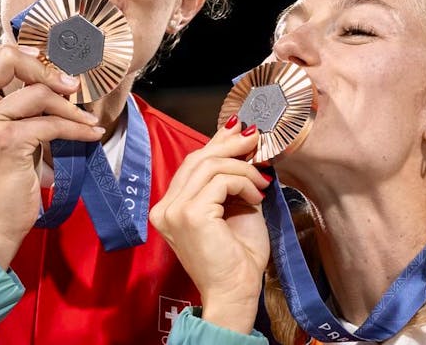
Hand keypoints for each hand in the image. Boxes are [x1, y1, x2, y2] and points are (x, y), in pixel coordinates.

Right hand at [0, 39, 103, 268]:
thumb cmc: (0, 178)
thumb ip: (8, 101)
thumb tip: (49, 72)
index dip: (9, 48)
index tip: (38, 59)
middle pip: (4, 56)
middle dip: (43, 66)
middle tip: (68, 85)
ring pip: (37, 90)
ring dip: (69, 104)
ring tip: (85, 117)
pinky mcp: (7, 140)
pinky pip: (52, 122)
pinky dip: (78, 127)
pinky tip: (91, 133)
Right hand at [150, 118, 271, 333]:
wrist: (235, 294)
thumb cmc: (236, 257)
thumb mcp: (233, 207)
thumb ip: (228, 179)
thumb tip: (241, 140)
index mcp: (169, 207)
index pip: (191, 164)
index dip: (216, 143)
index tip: (240, 130)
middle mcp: (164, 207)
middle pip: (197, 159)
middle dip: (229, 144)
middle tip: (255, 137)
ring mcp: (174, 211)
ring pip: (210, 166)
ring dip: (242, 168)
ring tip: (261, 181)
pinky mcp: (190, 214)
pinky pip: (221, 181)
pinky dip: (243, 182)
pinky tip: (257, 196)